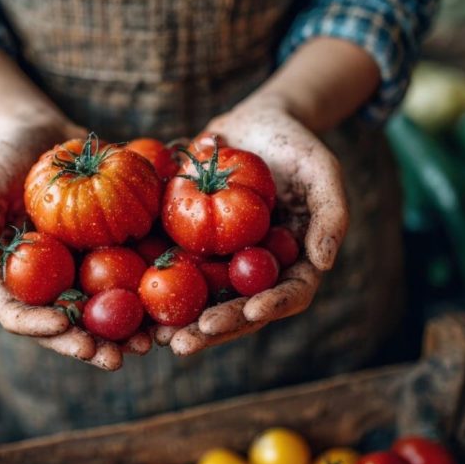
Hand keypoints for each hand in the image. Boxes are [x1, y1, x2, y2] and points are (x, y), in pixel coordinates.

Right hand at [0, 119, 151, 369]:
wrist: (45, 132)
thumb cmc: (4, 157)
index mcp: (14, 278)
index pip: (23, 317)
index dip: (45, 330)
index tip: (69, 331)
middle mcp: (49, 283)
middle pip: (69, 327)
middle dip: (93, 345)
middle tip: (118, 357)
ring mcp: (82, 270)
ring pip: (105, 312)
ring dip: (128, 332)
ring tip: (153, 342)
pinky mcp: (113, 252)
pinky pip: (134, 277)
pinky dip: (153, 294)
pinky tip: (176, 304)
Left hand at [167, 94, 349, 355]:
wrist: (254, 121)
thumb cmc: (297, 144)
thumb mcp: (323, 171)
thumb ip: (332, 215)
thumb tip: (322, 263)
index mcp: (294, 263)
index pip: (288, 295)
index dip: (270, 306)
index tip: (251, 310)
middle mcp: (257, 271)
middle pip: (240, 310)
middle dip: (215, 328)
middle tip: (186, 342)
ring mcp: (224, 262)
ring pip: (204, 300)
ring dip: (180, 322)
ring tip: (155, 337)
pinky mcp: (192, 246)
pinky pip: (173, 269)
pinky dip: (155, 286)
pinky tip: (132, 298)